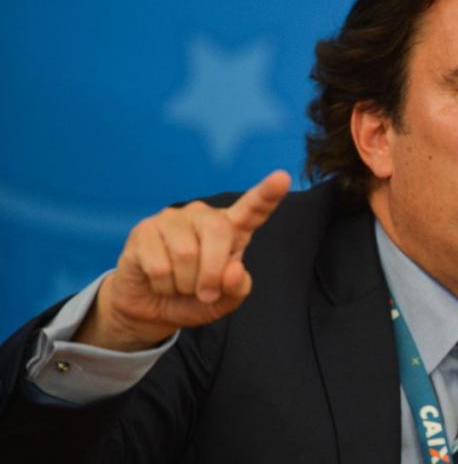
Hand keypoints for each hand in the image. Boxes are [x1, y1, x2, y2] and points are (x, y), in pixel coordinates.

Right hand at [74, 170, 291, 351]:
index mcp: (232, 229)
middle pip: (219, 233)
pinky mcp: (144, 230)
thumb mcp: (225, 301)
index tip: (282, 179)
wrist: (153, 309)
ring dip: (185, 284)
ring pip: (186, 254)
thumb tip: (232, 270)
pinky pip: (160, 266)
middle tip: (205, 293)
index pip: (253, 209)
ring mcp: (172, 219)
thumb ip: (238, 288)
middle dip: (212, 273)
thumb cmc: (195, 299)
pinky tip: (159, 282)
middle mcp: (203, 216)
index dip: (267, 195)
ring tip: (179, 285)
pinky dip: (163, 286)